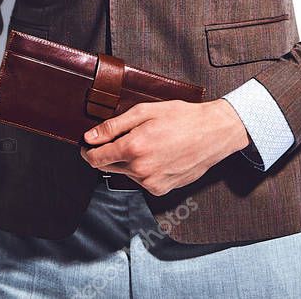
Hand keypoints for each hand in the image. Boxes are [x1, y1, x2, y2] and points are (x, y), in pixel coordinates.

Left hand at [79, 99, 249, 195]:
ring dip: (126, 161)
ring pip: (125, 173)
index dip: (88, 150)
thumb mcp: (145, 112)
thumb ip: (113, 126)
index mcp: (134, 148)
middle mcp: (140, 170)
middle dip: (105, 154)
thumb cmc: (181, 117)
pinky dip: (142, 169)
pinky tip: (156, 154)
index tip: (87, 145)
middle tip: (115, 139)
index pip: (96, 157)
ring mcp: (151, 182)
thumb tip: (90, 137)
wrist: (213, 133)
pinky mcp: (162, 189)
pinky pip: (141, 180)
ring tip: (146, 142)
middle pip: (107, 167)